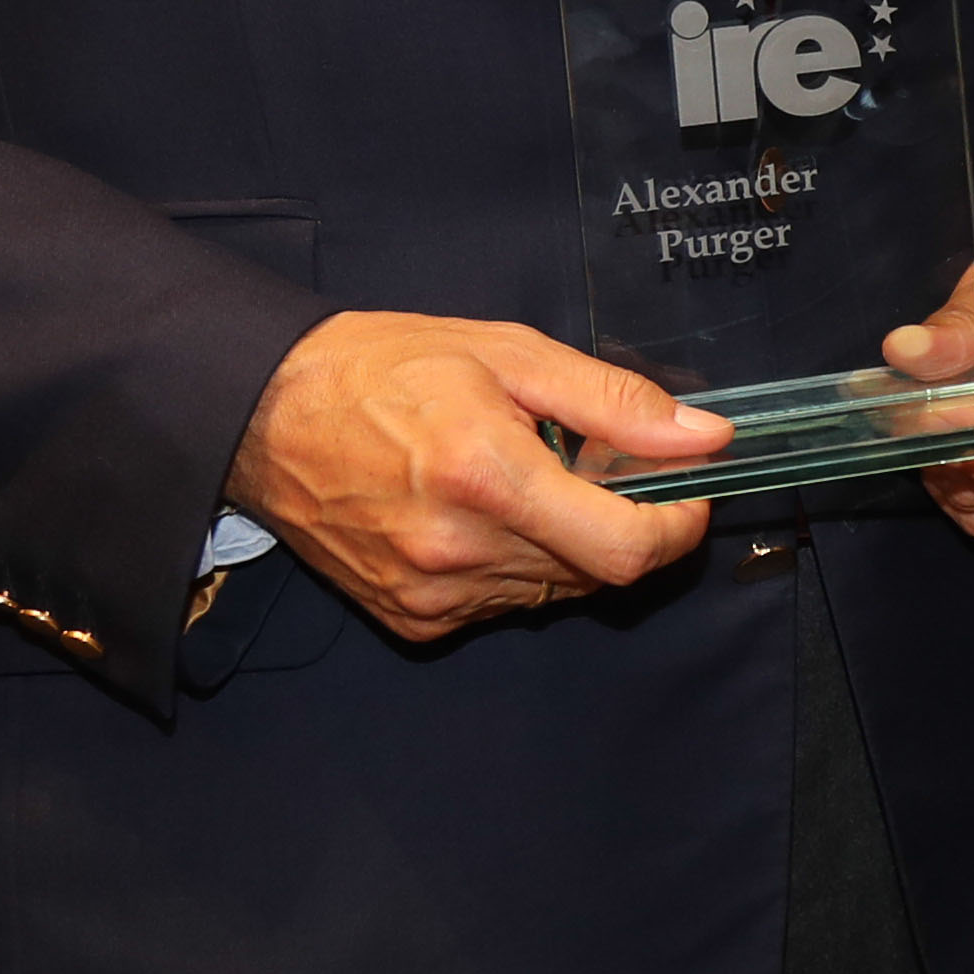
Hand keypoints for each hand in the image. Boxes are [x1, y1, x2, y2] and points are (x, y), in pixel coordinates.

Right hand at [223, 310, 722, 640]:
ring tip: (519, 479)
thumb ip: (614, 401)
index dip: (676, 529)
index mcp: (487, 476)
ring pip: (554, 590)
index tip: (686, 494)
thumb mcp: (509, 353)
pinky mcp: (412, 620)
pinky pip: (504, 604)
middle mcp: (458, 550)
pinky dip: (517, 565)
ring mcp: (431, 595)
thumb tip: (705, 438)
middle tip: (589, 464)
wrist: (269, 415)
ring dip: (566, 544)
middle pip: (596, 571)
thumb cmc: (388, 367)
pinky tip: (479, 514)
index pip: (625, 548)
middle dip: (620, 522)